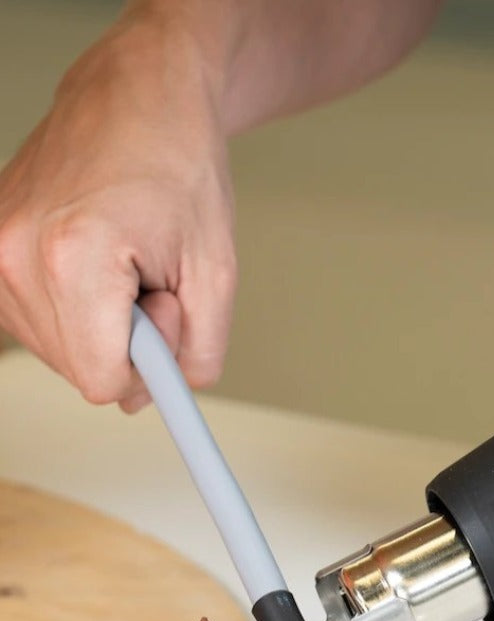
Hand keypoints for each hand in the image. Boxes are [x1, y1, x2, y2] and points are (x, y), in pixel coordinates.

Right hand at [0, 13, 235, 410]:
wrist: (141, 98)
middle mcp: (16, 253)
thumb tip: (162, 394)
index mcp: (74, 259)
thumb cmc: (181, 168)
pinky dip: (75, 306)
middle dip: (126, 342)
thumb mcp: (217, 276)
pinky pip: (36, 316)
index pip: (99, 381)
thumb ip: (197, 354)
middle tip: (152, 279)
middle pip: (76, 368)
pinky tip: (98, 261)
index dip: (147, 367)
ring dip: (101, 324)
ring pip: (55, 347)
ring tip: (126, 263)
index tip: (167, 319)